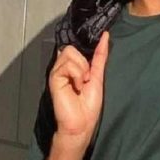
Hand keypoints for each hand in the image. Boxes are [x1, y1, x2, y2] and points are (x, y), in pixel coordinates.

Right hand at [48, 32, 108, 153]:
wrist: (82, 123)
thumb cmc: (88, 105)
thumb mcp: (98, 76)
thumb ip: (100, 56)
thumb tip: (105, 36)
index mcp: (73, 66)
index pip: (76, 46)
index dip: (83, 47)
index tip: (91, 54)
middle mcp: (63, 67)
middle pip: (72, 48)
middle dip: (84, 63)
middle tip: (85, 79)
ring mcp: (57, 71)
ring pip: (70, 53)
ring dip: (81, 69)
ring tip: (80, 84)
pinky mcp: (54, 77)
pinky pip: (67, 64)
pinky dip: (76, 75)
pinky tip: (75, 87)